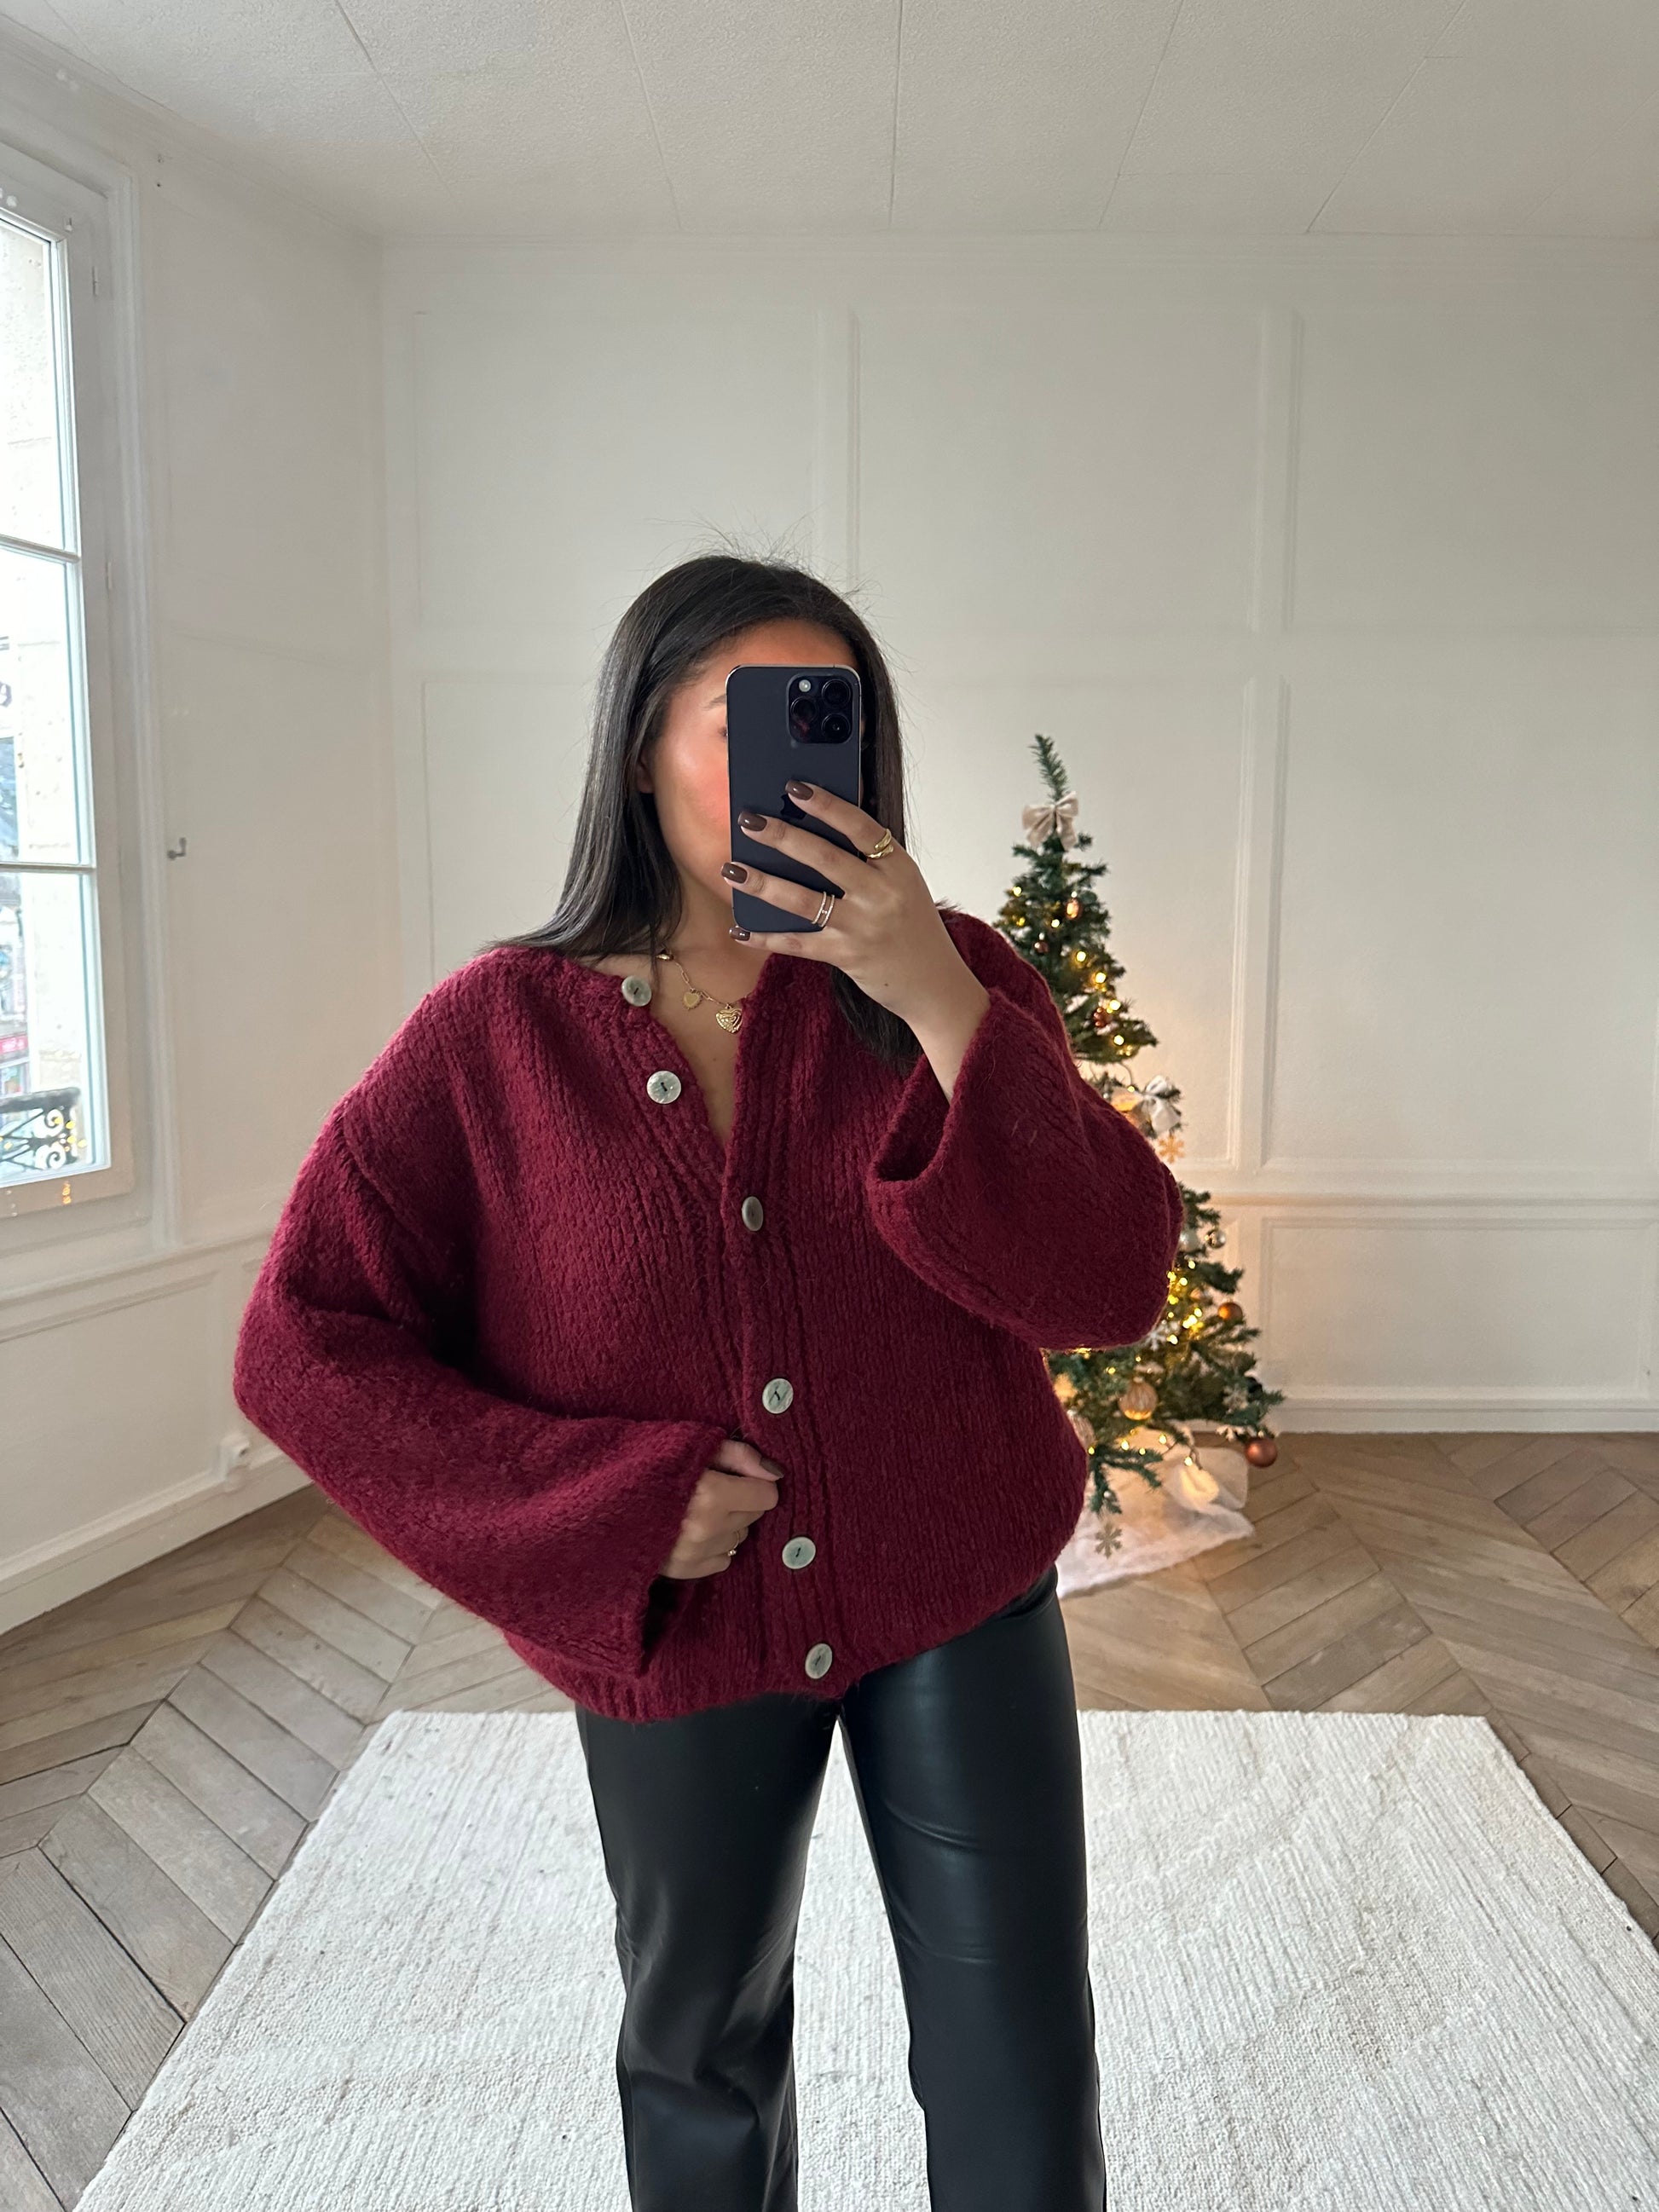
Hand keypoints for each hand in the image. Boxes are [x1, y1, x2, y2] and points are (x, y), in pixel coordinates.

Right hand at [658, 1435, 782, 1578]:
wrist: (603, 1501)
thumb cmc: (651, 1465)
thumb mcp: (695, 1445)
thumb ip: (739, 1455)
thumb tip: (776, 1473)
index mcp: (710, 1495)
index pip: (766, 1495)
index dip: (754, 1482)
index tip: (736, 1475)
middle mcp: (706, 1530)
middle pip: (754, 1516)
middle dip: (740, 1501)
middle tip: (711, 1488)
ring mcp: (695, 1555)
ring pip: (739, 1537)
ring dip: (727, 1523)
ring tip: (697, 1509)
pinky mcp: (684, 1571)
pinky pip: (723, 1560)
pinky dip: (714, 1545)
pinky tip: (692, 1530)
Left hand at [721, 783, 974, 1028]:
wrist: (933, 981)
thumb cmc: (911, 924)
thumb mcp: (902, 882)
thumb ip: (869, 857)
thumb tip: (814, 825)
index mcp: (897, 867)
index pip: (859, 827)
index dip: (826, 805)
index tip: (794, 787)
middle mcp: (881, 894)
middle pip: (824, 858)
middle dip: (782, 836)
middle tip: (748, 821)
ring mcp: (862, 927)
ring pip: (804, 901)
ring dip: (763, 883)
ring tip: (732, 869)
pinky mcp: (846, 956)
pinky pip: (798, 944)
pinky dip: (766, 937)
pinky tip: (740, 929)